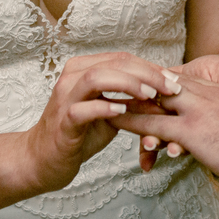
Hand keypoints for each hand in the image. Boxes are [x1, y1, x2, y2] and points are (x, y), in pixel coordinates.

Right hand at [21, 52, 177, 193]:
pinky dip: (105, 107)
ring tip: (149, 95)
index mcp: (84, 70)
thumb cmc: (81, 134)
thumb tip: (168, 100)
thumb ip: (135, 104)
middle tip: (171, 87)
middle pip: (113, 63)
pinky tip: (123, 111)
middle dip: (147, 73)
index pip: (122, 58)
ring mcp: (65, 98)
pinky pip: (82, 109)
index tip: (174, 80)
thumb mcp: (113, 116)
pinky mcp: (62, 122)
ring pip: (96, 77)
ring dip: (127, 84)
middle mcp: (72, 78)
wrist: (44, 160)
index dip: (150, 67)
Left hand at [112, 73, 218, 192]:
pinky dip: (132, 122)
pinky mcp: (192, 131)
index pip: (188, 82)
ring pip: (156, 101)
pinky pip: (154, 124)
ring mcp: (200, 110)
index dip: (165, 82)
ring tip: (109, 103)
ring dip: (132, 101)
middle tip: (118, 86)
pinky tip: (115, 122)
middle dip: (143, 86)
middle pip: (168, 85)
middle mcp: (210, 95)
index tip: (146, 83)